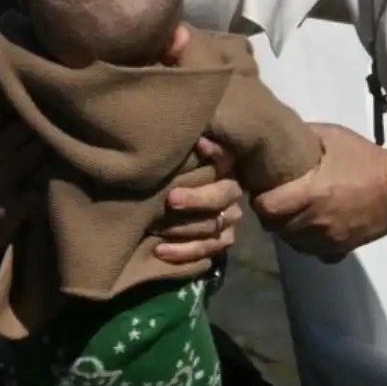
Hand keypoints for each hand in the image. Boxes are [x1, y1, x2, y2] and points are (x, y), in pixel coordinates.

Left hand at [153, 137, 244, 264]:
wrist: (165, 206)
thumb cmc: (171, 173)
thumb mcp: (176, 160)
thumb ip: (182, 150)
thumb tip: (182, 134)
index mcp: (223, 166)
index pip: (226, 157)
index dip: (215, 152)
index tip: (198, 144)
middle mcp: (230, 191)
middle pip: (222, 196)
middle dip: (197, 198)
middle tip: (171, 200)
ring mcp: (227, 217)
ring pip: (213, 225)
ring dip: (184, 228)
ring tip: (156, 228)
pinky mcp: (221, 239)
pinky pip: (207, 249)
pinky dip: (183, 251)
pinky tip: (160, 250)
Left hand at [252, 123, 386, 262]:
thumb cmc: (365, 160)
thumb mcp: (334, 136)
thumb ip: (305, 135)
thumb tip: (279, 136)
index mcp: (311, 193)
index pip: (267, 208)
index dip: (259, 200)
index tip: (262, 190)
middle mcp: (315, 221)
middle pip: (275, 228)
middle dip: (270, 215)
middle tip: (275, 201)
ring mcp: (328, 239)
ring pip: (292, 243)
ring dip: (287, 230)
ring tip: (292, 214)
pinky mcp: (341, 249)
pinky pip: (313, 253)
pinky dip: (307, 243)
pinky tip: (311, 230)